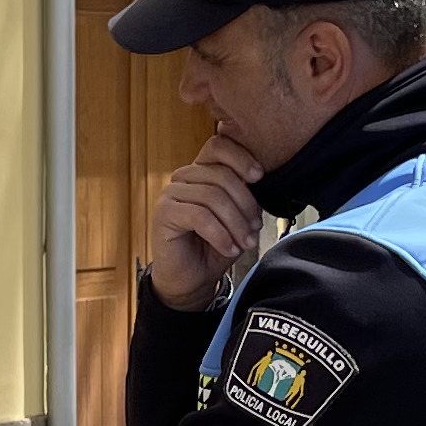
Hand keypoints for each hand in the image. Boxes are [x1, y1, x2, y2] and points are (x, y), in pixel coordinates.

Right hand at [146, 130, 269, 309]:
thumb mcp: (237, 217)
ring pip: (212, 197)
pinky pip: (199, 216)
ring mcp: (170, 194)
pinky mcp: (163, 214)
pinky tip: (229, 248)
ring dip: (235, 224)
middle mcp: (183, 178)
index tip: (259, 177)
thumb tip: (261, 181)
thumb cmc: (214, 247)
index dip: (241, 157)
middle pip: (220, 175)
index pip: (217, 146)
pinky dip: (220, 234)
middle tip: (255, 228)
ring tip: (244, 243)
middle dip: (245, 204)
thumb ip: (245, 195)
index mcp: (200, 171)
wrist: (191, 279)